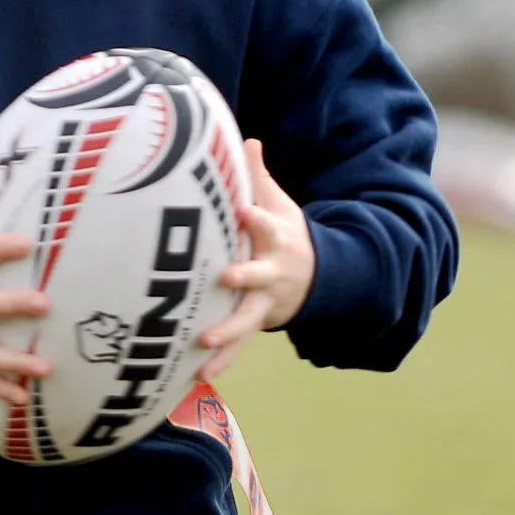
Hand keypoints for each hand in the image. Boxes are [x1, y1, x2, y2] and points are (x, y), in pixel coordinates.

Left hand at [198, 139, 315, 377]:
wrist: (319, 275)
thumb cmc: (286, 232)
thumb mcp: (279, 202)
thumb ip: (258, 176)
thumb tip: (246, 137)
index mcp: (275, 237)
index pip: (264, 223)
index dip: (254, 216)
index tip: (240, 209)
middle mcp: (272, 271)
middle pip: (257, 275)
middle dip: (243, 277)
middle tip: (225, 278)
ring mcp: (265, 301)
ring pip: (246, 319)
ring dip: (226, 334)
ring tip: (203, 345)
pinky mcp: (256, 323)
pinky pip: (237, 347)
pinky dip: (220, 362)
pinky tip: (195, 377)